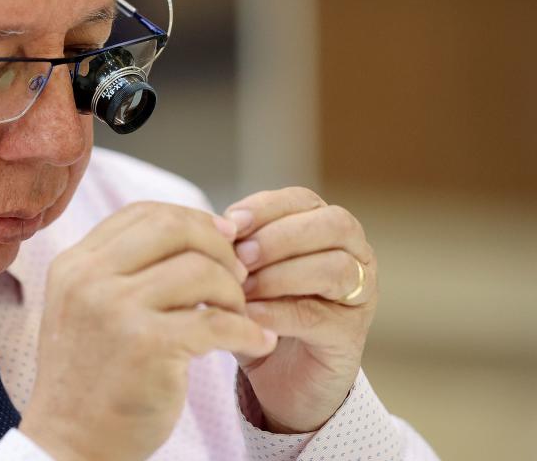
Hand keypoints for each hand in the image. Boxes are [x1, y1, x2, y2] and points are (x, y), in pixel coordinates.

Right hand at [20, 202, 277, 460]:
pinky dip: (246, 330)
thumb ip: (125, 268)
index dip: (191, 219)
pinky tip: (256, 340)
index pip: (143, 212)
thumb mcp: (87, 307)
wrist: (68, 444)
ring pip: (200, 270)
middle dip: (217, 245)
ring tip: (240, 314)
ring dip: (234, 292)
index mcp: (75, 264)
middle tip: (238, 274)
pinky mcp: (146, 346)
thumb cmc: (89, 376)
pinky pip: (216, 320)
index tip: (221, 240)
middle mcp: (89, 278)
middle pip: (173, 227)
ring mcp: (115, 310)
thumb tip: (200, 229)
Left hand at [225, 188, 377, 433]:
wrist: (278, 377)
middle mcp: (353, 254)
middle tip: (240, 257)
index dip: (266, 207)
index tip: (229, 222)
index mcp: (325, 227)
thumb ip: (238, 245)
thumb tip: (218, 227)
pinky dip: (278, 312)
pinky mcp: (350, 336)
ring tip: (242, 289)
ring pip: (335, 267)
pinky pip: (318, 315)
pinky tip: (249, 316)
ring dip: (281, 275)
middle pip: (333, 224)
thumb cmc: (260, 309)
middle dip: (280, 237)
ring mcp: (359, 294)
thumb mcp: (244, 270)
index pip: (302, 200)